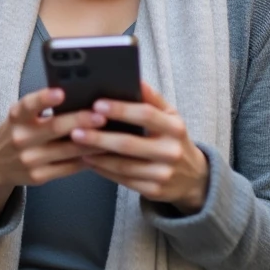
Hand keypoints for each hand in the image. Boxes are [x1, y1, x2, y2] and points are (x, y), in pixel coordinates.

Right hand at [0, 87, 107, 190]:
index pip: (28, 105)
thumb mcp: (20, 116)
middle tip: (102, 115)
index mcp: (16, 117)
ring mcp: (30, 159)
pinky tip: (100, 152)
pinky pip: (69, 167)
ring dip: (92, 142)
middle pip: (55, 128)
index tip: (60, 92)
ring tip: (111, 133)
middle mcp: (21, 138)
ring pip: (68, 150)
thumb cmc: (15, 132)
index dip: (44, 98)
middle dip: (80, 121)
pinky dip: (86, 159)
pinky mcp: (39, 176)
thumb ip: (40, 108)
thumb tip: (78, 97)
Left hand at [69, 81, 210, 213]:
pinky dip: (103, 170)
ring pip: (123, 165)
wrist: (194, 177)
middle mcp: (171, 152)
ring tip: (77, 145)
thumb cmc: (173, 138)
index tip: (97, 105)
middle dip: (99, 137)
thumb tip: (134, 78)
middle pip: (129, 144)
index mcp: (175, 128)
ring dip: (97, 155)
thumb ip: (152, 98)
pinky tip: (89, 160)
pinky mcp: (154, 191)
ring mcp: (163, 174)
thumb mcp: (170, 116)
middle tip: (75, 130)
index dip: (121, 110)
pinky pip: (123, 180)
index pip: (146, 115)